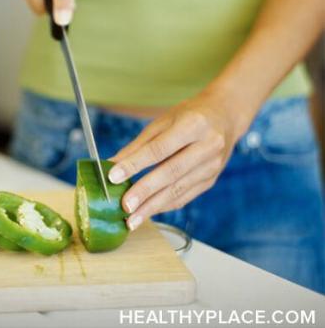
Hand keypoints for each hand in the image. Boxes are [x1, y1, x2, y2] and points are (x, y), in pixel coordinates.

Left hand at [109, 91, 248, 230]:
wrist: (225, 116)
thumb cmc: (188, 116)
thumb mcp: (162, 122)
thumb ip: (137, 146)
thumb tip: (111, 164)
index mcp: (194, 125)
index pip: (159, 149)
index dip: (135, 164)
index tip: (113, 177)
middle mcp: (208, 146)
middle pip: (171, 173)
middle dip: (145, 192)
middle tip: (124, 206)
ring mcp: (212, 166)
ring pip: (178, 190)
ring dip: (152, 207)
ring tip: (132, 220)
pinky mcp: (211, 180)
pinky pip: (184, 197)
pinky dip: (163, 206)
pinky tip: (147, 212)